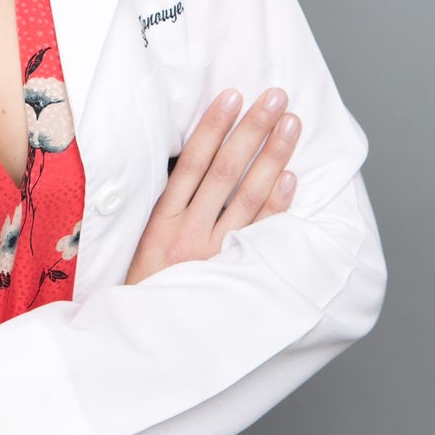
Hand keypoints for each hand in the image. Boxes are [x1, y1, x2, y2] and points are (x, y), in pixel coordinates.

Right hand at [125, 87, 300, 284]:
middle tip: (275, 97)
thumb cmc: (147, 285)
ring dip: (273, 157)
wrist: (149, 338)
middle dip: (252, 130)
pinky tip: (292, 177)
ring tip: (291, 124)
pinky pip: (263, 234)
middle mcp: (189, 234)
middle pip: (225, 171)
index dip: (213, 127)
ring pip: (248, 197)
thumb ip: (168, 204)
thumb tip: (197, 158)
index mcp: (160, 222)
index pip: (191, 163)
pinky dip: (278, 205)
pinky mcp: (236, 274)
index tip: (233, 95)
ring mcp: (215, 254)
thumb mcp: (143, 241)